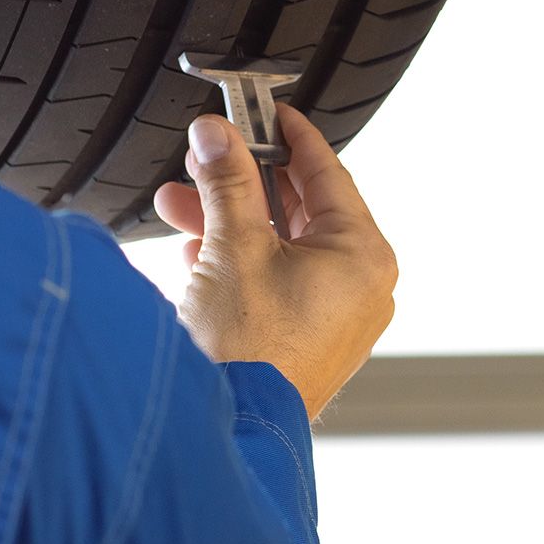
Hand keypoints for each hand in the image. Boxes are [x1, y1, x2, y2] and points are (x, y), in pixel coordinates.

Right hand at [151, 106, 396, 419]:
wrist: (232, 433)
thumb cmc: (248, 352)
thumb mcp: (233, 247)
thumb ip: (225, 181)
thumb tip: (216, 134)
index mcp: (363, 255)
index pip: (328, 172)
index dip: (289, 134)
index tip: (265, 110)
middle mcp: (361, 286)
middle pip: (300, 209)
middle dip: (241, 183)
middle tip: (205, 157)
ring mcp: (338, 317)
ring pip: (282, 247)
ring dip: (229, 222)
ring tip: (180, 204)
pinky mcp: (309, 340)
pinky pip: (278, 283)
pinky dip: (239, 262)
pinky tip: (195, 253)